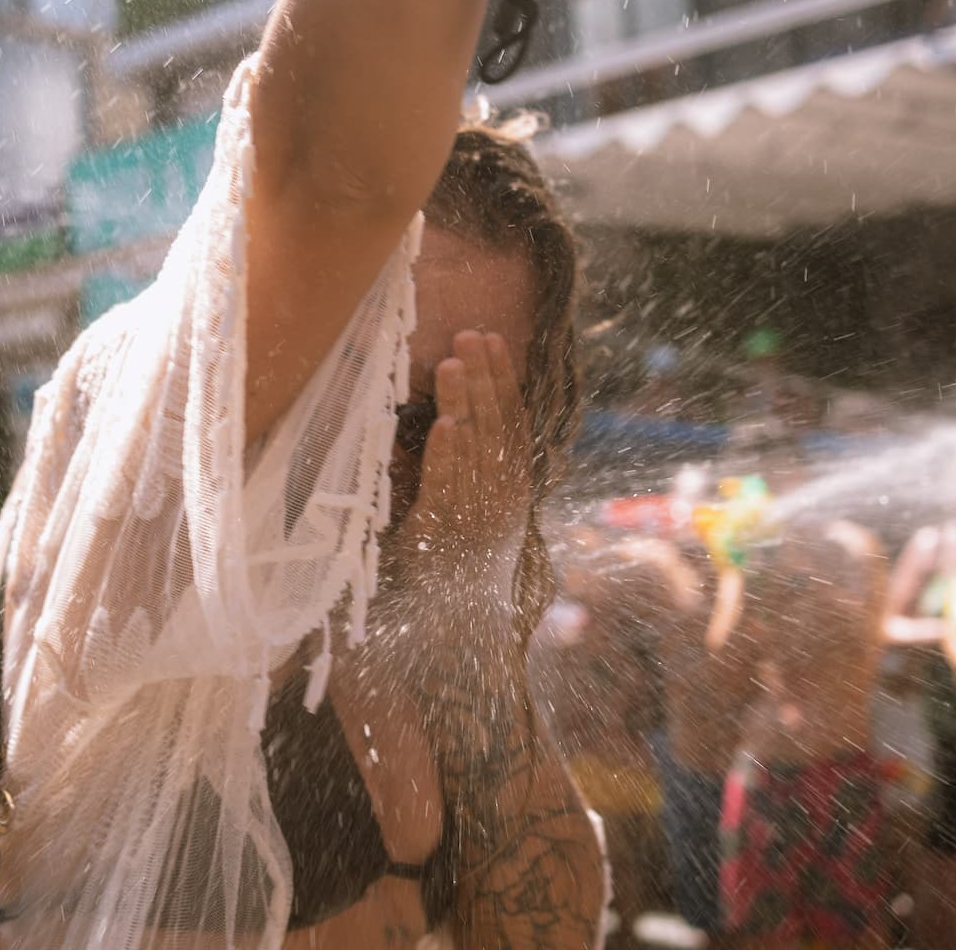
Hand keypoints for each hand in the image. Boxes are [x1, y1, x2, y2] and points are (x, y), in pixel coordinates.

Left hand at [403, 330, 531, 559]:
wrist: (457, 622)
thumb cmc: (459, 552)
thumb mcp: (473, 498)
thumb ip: (472, 459)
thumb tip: (460, 407)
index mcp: (512, 482)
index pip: (511, 418)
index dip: (503, 377)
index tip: (492, 338)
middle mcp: (501, 494)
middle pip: (494, 424)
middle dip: (482, 377)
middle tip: (468, 334)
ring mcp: (476, 513)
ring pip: (472, 449)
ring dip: (462, 403)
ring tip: (451, 361)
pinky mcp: (444, 533)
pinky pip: (447, 488)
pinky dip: (447, 457)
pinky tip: (445, 425)